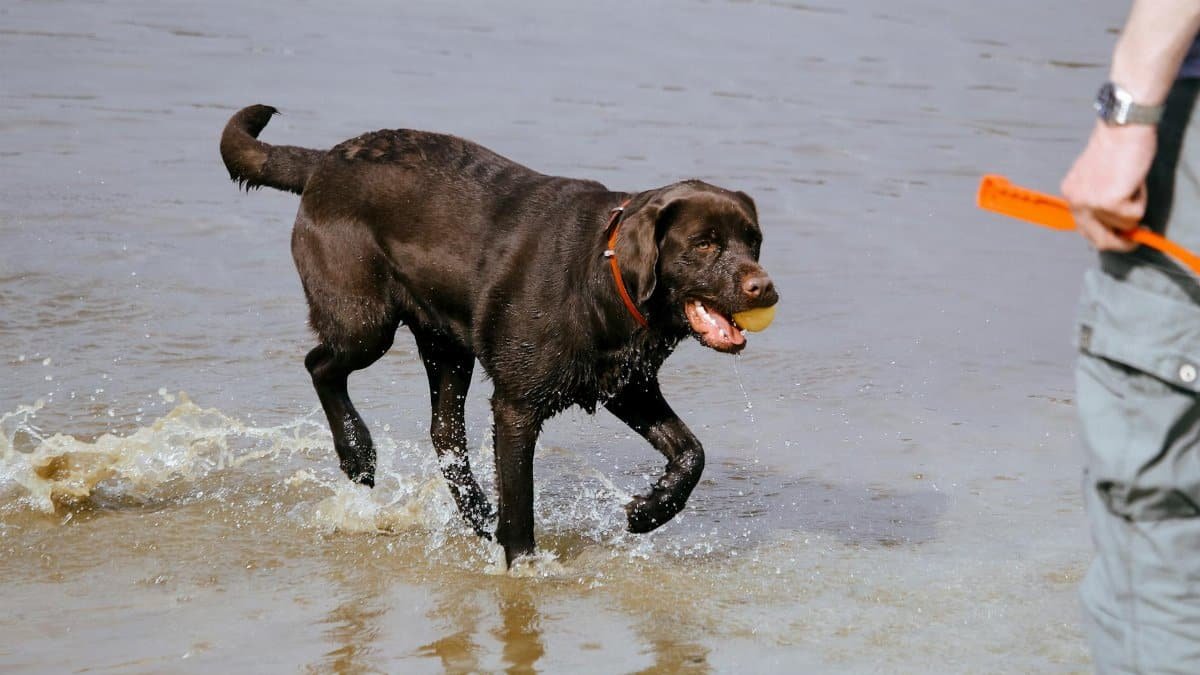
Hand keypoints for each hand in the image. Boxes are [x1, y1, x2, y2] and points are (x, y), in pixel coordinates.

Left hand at [1060, 121, 1155, 251]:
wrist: (1122, 127)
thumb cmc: (1116, 146)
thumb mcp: (1096, 177)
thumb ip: (1098, 199)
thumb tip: (1114, 225)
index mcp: (1070, 194)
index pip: (1085, 229)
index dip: (1105, 236)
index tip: (1120, 238)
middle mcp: (1075, 202)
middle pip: (1099, 241)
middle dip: (1120, 244)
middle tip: (1136, 239)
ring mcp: (1092, 203)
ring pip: (1123, 226)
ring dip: (1135, 209)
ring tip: (1131, 183)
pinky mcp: (1111, 202)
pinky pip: (1135, 215)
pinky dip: (1142, 200)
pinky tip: (1134, 181)